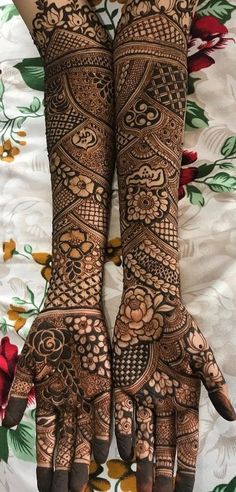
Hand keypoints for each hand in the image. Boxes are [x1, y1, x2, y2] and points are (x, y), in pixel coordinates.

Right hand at [3, 310, 111, 491]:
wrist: (71, 310)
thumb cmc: (47, 335)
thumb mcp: (29, 365)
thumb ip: (19, 395)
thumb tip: (9, 426)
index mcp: (51, 400)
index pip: (48, 440)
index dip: (45, 464)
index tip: (44, 489)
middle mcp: (70, 403)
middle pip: (67, 444)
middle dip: (65, 471)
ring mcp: (88, 395)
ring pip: (85, 435)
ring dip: (83, 460)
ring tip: (83, 486)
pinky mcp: (105, 383)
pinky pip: (106, 413)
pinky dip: (103, 432)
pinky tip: (103, 454)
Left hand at [113, 291, 234, 491]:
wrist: (152, 305)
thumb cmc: (180, 330)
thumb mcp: (202, 358)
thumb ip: (215, 386)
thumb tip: (232, 417)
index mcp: (185, 397)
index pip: (187, 439)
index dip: (186, 465)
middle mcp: (164, 401)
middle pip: (164, 443)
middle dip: (162, 471)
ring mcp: (143, 395)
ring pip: (144, 434)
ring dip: (143, 460)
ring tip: (141, 486)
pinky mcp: (122, 384)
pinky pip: (123, 414)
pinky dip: (125, 433)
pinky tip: (124, 453)